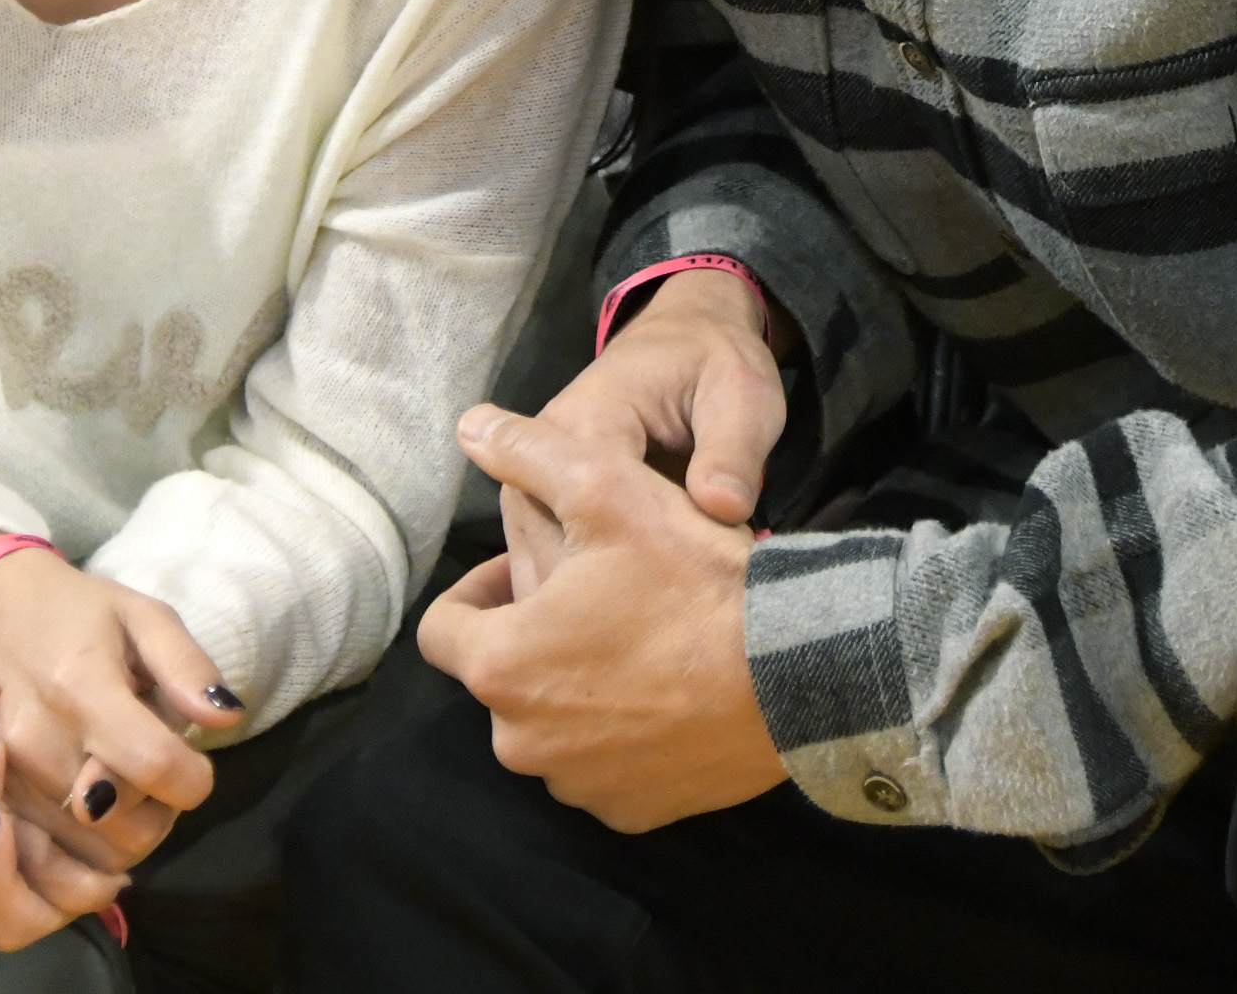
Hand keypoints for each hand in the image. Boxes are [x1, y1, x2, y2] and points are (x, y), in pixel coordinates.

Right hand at [0, 549, 240, 904]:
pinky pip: (32, 870)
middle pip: (124, 831)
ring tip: (122, 793)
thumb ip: (188, 667)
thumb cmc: (77, 614)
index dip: (194, 779)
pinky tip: (86, 825)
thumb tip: (229, 718)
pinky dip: (71, 863)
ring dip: (119, 841)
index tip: (195, 766)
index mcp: (81, 689)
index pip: (155, 766)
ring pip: (85, 861)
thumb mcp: (144, 616)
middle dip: (158, 815)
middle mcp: (34, 744)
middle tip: (155, 776)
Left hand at [427, 404, 788, 830]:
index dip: (476, 592)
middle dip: (534, 638)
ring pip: (551, 726)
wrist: (795, 670)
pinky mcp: (630, 812)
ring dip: (574, 688)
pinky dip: (620, 735)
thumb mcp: (608, 489)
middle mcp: (522, 742)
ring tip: (635, 641)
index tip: (522, 573)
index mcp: (501, 665)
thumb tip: (469, 423)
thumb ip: (527, 453)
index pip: (441, 630)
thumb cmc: (691, 579)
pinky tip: (666, 691)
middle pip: (501, 679)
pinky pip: (602, 768)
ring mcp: (578, 785)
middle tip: (595, 597)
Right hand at [504, 267, 786, 597]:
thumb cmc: (713, 366)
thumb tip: (721, 508)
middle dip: (612, 608)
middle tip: (689, 616)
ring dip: (597, 617)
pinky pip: (550, 580)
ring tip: (669, 619)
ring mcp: (528, 497)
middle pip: (553, 567)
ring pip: (543, 584)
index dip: (642, 568)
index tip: (699, 589)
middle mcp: (533, 465)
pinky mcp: (538, 520)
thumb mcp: (743, 393)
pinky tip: (646, 619)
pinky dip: (588, 609)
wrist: (682, 344)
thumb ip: (733, 448)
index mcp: (582, 427)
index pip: (586, 516)